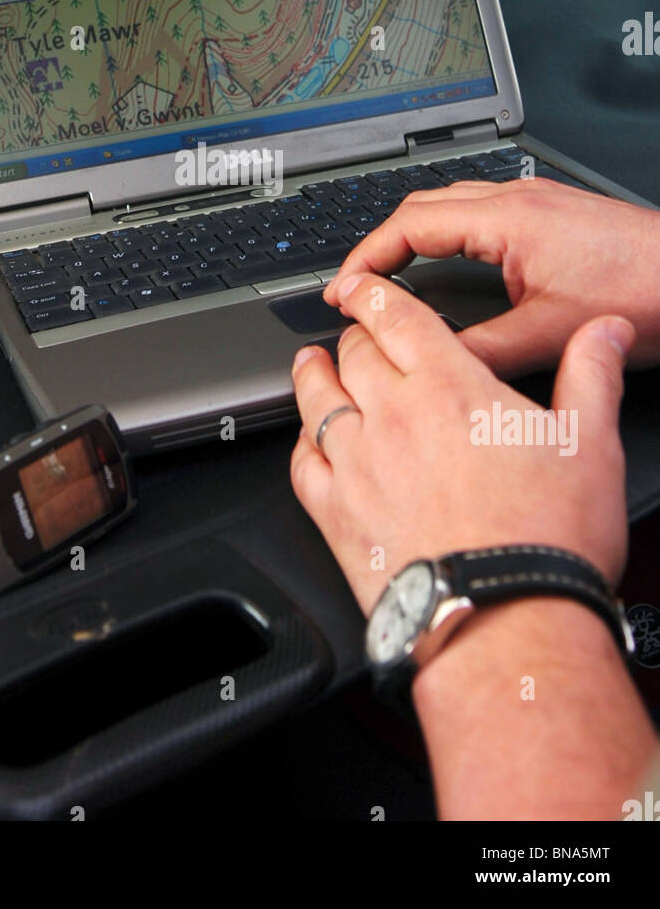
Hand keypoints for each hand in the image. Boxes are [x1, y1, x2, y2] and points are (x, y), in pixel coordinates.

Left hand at [291, 272, 634, 616]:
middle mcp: (392, 416)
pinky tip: (307, 443)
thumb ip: (592, 376)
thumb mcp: (590, 444)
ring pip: (317, 402)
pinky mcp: (338, 516)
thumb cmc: (545, 538)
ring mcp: (358, 465)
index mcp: (448, 386)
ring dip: (312, 377)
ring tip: (310, 364)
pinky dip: (302, 445)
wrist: (502, 620)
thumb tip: (605, 332)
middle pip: (353, 353)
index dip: (374, 294)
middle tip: (353, 332)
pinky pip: (303, 467)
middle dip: (353, 335)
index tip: (364, 287)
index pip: (395, 316)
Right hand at [323, 178, 659, 376]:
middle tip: (356, 285)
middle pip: (422, 205)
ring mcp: (538, 201)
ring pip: (451, 204)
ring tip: (391, 275)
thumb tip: (436, 365)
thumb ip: (484, 350)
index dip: (367, 258)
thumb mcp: (551, 333)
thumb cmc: (647, 292)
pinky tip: (452, 264)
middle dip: (379, 244)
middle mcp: (519, 199)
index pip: (411, 226)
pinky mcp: (554, 213)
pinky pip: (480, 211)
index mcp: (509, 219)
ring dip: (412, 235)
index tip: (345, 289)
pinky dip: (447, 233)